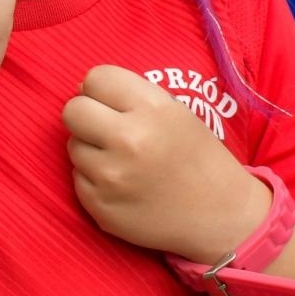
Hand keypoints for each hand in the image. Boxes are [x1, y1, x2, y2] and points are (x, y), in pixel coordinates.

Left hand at [63, 65, 271, 262]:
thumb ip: (129, 94)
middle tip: (108, 129)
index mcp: (152, 109)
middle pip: (72, 110)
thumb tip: (78, 88)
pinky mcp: (99, 207)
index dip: (101, 89)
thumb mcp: (174, 111)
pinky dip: (94, 179)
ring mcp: (111, 177)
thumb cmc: (196, 157)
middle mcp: (129, 140)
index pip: (95, 78)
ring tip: (123, 161)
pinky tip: (123, 185)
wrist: (222, 217)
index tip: (113, 103)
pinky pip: (77, 178)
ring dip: (91, 149)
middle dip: (87, 116)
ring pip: (73, 145)